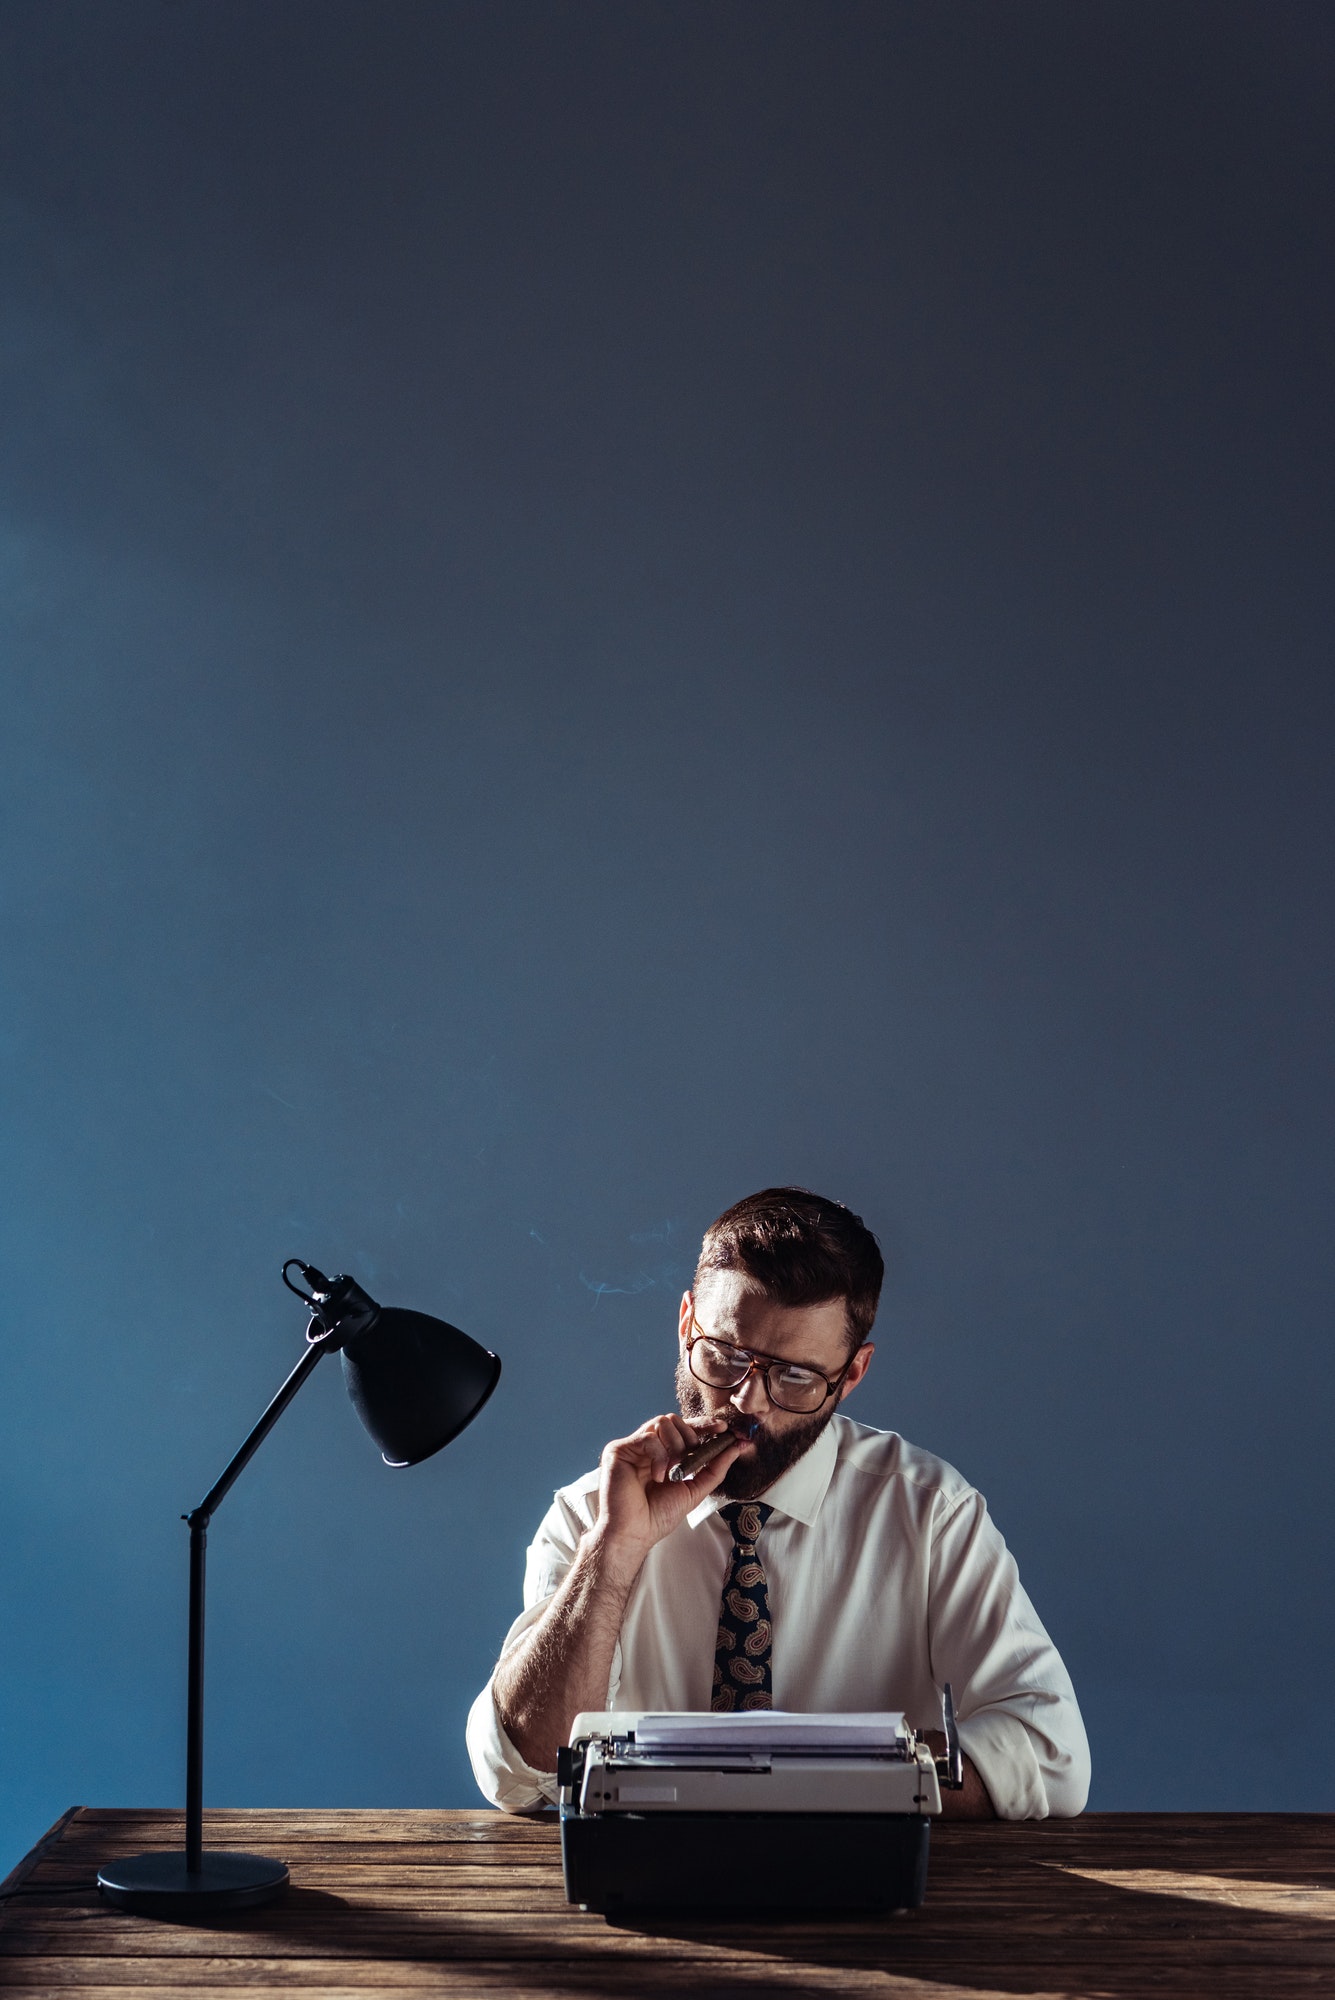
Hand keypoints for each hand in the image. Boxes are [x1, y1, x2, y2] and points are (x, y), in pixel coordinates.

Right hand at [591, 1414, 740, 1578]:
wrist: (635, 1534)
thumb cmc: (657, 1516)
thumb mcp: (694, 1490)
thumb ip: (715, 1468)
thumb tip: (737, 1447)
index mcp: (662, 1454)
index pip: (684, 1429)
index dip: (704, 1424)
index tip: (723, 1428)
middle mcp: (646, 1446)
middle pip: (674, 1420)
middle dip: (690, 1437)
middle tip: (690, 1460)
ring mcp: (632, 1447)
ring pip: (662, 1422)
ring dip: (676, 1445)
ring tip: (673, 1470)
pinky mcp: (618, 1450)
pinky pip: (648, 1437)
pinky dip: (659, 1456)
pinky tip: (658, 1477)